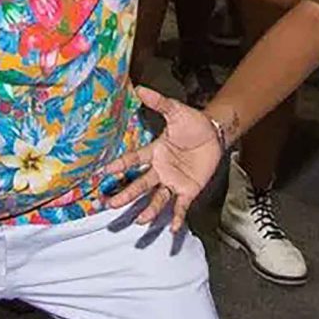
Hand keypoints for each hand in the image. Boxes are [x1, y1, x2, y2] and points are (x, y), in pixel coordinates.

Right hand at [102, 84, 224, 239]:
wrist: (215, 134)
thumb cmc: (193, 123)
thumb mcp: (176, 111)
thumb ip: (159, 102)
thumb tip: (140, 89)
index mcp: (154, 152)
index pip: (134, 159)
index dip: (120, 165)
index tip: (104, 171)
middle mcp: (160, 170)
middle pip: (140, 184)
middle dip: (126, 194)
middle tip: (109, 203)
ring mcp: (173, 182)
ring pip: (157, 198)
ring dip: (148, 210)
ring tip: (140, 220)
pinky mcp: (188, 190)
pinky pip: (180, 206)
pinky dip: (176, 218)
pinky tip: (172, 229)